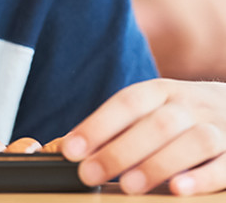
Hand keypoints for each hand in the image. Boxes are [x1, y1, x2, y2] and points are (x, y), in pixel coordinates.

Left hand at [62, 79, 225, 194]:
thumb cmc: (184, 117)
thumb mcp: (156, 110)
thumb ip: (122, 128)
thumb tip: (72, 148)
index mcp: (162, 91)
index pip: (126, 103)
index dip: (97, 125)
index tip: (70, 149)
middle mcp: (190, 105)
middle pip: (155, 124)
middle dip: (119, 150)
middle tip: (89, 173)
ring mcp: (218, 128)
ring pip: (192, 140)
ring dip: (157, 163)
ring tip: (127, 185)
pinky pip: (225, 165)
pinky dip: (201, 177)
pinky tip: (177, 189)